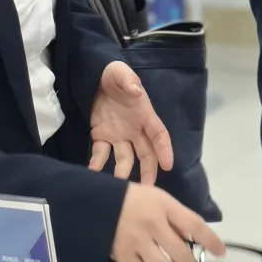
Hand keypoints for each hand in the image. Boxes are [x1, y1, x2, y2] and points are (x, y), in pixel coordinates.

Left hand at [89, 61, 173, 184]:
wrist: (94, 75)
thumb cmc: (114, 73)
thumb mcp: (121, 72)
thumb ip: (128, 81)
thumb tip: (136, 92)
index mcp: (144, 114)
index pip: (159, 134)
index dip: (165, 149)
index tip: (168, 165)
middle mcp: (135, 129)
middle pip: (146, 153)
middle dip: (148, 171)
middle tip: (146, 189)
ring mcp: (118, 135)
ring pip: (125, 159)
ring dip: (123, 172)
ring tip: (118, 186)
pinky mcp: (101, 136)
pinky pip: (101, 154)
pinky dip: (97, 164)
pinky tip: (92, 173)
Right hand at [112, 183, 225, 261]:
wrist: (97, 203)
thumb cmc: (134, 199)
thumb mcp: (158, 198)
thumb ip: (175, 217)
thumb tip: (192, 240)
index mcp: (164, 206)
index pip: (194, 225)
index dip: (210, 241)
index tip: (220, 252)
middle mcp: (153, 224)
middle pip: (181, 253)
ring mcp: (137, 242)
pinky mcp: (123, 255)